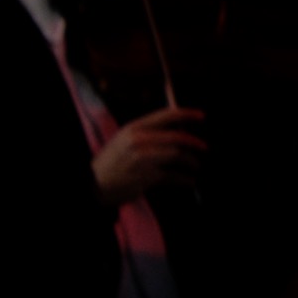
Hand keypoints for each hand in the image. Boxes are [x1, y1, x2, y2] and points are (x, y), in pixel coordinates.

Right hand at [90, 107, 206, 205]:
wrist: (94, 184)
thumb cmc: (111, 162)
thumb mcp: (124, 139)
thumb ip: (147, 133)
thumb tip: (176, 128)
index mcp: (133, 128)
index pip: (166, 115)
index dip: (186, 113)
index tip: (201, 115)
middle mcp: (139, 140)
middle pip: (177, 137)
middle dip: (194, 142)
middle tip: (203, 147)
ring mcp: (144, 158)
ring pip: (178, 155)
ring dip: (191, 162)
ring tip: (195, 166)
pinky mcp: (147, 176)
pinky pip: (173, 175)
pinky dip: (184, 179)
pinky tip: (189, 181)